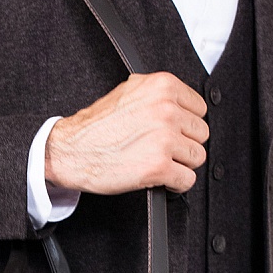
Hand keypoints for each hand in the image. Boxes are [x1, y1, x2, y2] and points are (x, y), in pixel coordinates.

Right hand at [45, 71, 208, 194]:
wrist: (71, 151)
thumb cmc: (95, 128)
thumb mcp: (128, 92)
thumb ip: (157, 94)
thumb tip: (180, 105)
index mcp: (162, 87)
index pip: (200, 109)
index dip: (186, 125)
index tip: (175, 133)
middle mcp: (166, 110)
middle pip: (201, 134)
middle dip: (184, 145)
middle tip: (165, 151)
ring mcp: (164, 139)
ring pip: (197, 157)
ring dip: (181, 165)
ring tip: (162, 164)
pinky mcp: (158, 167)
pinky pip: (186, 180)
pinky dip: (176, 185)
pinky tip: (163, 180)